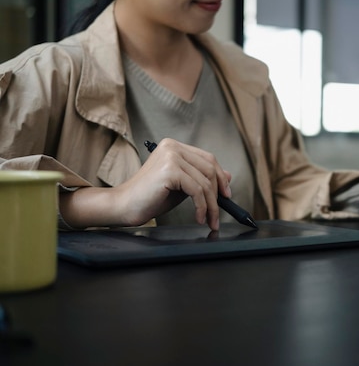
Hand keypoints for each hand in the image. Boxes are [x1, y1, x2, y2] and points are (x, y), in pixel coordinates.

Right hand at [116, 138, 231, 228]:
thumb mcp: (182, 186)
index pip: (208, 158)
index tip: (226, 195)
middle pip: (209, 169)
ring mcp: (171, 156)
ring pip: (205, 182)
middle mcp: (173, 147)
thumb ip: (201, 178)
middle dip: (218, 194)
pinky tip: (199, 217)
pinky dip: (202, 206)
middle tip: (218, 213)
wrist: (124, 206)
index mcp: (174, 146)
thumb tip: (228, 176)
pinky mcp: (170, 170)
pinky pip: (196, 190)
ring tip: (209, 219)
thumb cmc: (150, 197)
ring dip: (211, 205)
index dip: (220, 177)